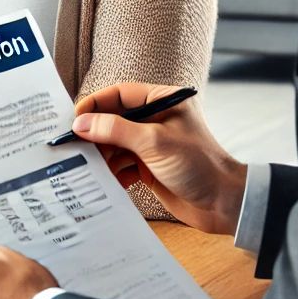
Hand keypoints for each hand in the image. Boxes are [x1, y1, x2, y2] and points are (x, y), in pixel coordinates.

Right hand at [72, 83, 246, 235]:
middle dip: (95, 134)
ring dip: (102, 156)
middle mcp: (154, 119)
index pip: (119, 94)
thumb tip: (82, 123)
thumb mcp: (154, 142)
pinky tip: (106, 182)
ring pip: (115, 144)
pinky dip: (113, 173)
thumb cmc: (198, 164)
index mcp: (161, 100)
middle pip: (113, 120)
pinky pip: (122, 165)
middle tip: (73, 146)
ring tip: (88, 167)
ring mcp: (151, 144)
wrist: (224, 204)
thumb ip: (116, 130)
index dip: (95, 104)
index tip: (74, 118)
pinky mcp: (149, 167)